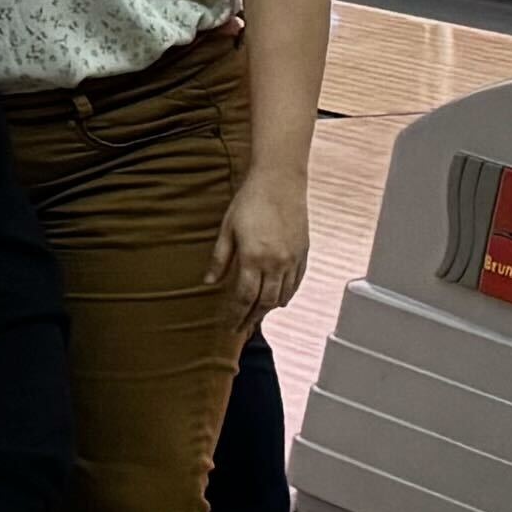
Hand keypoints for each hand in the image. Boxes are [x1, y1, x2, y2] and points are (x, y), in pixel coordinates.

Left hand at [211, 168, 306, 318]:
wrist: (279, 181)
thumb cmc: (249, 201)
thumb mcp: (227, 229)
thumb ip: (219, 259)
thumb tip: (208, 282)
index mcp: (254, 258)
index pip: (244, 298)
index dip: (235, 315)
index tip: (229, 327)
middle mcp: (276, 263)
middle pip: (264, 302)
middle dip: (251, 319)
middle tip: (241, 330)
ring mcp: (292, 260)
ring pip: (282, 296)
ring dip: (268, 310)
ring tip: (256, 318)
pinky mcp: (303, 253)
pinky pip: (296, 283)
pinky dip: (286, 296)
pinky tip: (278, 301)